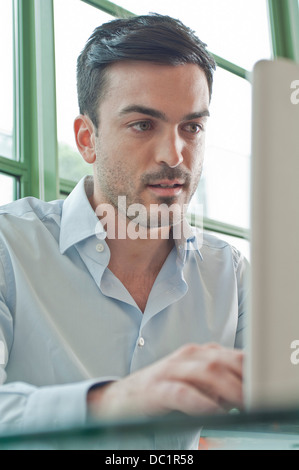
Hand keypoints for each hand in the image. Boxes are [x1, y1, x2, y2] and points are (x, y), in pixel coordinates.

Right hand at [87, 343, 243, 418]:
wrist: (121, 397)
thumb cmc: (164, 390)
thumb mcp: (196, 383)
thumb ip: (220, 384)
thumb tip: (248, 394)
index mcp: (199, 353)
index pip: (233, 356)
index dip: (252, 371)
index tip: (264, 386)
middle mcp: (186, 357)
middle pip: (223, 361)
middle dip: (245, 380)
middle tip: (258, 399)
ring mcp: (170, 370)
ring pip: (206, 373)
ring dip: (229, 390)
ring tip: (244, 405)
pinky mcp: (156, 389)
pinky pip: (181, 392)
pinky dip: (200, 401)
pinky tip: (213, 410)